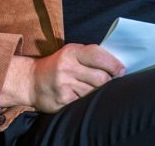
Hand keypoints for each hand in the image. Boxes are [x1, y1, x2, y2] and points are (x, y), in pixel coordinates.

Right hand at [0, 44, 124, 112]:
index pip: (98, 56)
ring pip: (94, 92)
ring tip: (94, 88)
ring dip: (98, 92)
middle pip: (100, 78)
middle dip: (109, 81)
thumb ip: (90, 56)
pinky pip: (84, 102)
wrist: (32, 81)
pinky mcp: (63, 100)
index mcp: (71, 52)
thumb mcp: (71, 53)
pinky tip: (83, 96)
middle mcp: (67, 67)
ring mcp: (64, 85)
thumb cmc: (58, 65)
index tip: (122, 70)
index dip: (113, 64)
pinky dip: (88, 100)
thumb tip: (117, 65)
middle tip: (111, 82)